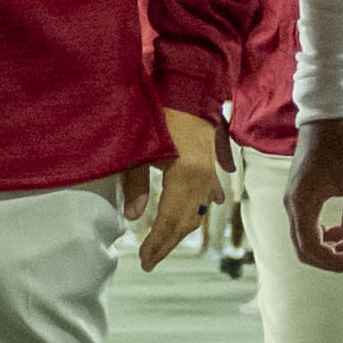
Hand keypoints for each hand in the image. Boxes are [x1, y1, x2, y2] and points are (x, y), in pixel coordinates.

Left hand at [122, 107, 223, 273]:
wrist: (187, 81)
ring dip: (184, 227)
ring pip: (199, 208)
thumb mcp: (139, 148)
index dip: (157, 243)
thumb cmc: (159, 111)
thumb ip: (135, 185)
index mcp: (186, 175)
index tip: (144, 260)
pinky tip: (210, 207)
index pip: (170, 220)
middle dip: (168, 242)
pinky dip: (203, 203)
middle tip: (150, 260)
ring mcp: (209, 168)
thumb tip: (132, 217)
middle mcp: (203, 177)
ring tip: (166, 242)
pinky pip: (208, 189)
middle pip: (188, 220)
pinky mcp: (209, 159)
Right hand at [285, 118, 342, 269]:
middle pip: (303, 248)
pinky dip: (322, 235)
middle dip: (329, 260)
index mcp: (302, 202)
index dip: (332, 262)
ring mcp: (293, 198)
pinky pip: (306, 224)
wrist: (329, 115)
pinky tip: (341, 231)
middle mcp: (292, 203)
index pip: (310, 248)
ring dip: (327, 249)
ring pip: (304, 237)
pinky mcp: (299, 193)